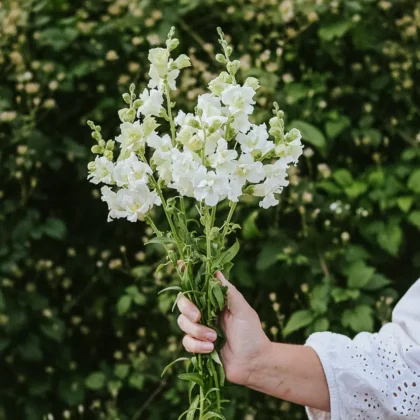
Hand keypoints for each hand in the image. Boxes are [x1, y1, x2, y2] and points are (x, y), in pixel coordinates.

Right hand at [177, 270, 270, 385]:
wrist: (254, 363)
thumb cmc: (252, 334)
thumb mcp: (242, 309)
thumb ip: (228, 292)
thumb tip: (216, 271)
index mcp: (215, 301)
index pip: (197, 286)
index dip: (186, 275)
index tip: (179, 265)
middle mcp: (204, 313)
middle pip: (183, 303)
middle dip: (187, 309)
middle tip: (198, 316)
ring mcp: (200, 329)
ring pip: (182, 323)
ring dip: (197, 331)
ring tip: (215, 338)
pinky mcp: (197, 346)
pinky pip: (186, 342)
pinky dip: (197, 345)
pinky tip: (211, 348)